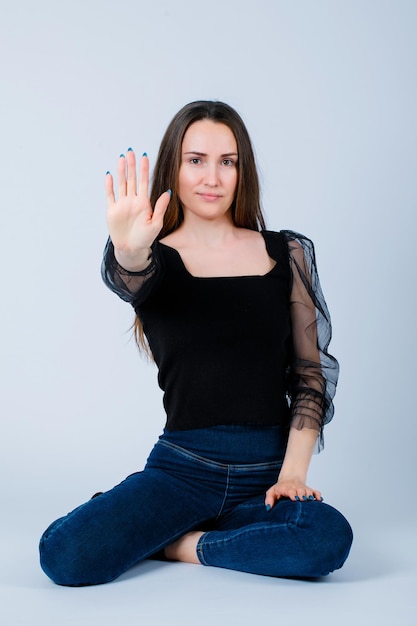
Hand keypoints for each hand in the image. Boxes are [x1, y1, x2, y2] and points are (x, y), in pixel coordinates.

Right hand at [105, 149, 170, 263]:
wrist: (131, 249)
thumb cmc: (145, 238)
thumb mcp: (156, 223)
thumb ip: (160, 207)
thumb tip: (168, 192)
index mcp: (144, 203)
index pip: (144, 182)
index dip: (144, 169)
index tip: (144, 156)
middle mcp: (132, 201)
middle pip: (132, 179)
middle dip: (131, 165)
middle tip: (131, 151)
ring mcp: (122, 204)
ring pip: (121, 184)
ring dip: (121, 171)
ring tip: (121, 158)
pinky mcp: (112, 211)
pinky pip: (110, 195)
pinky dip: (109, 186)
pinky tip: (109, 175)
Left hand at [265, 478, 322, 509]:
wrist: (290, 478)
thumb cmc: (280, 489)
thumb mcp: (272, 492)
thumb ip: (269, 499)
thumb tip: (268, 508)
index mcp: (286, 489)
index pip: (290, 490)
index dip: (292, 494)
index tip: (294, 498)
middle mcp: (296, 488)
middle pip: (300, 490)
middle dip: (302, 495)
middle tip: (303, 499)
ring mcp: (303, 489)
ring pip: (308, 491)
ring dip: (310, 495)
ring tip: (310, 500)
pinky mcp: (309, 490)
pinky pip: (316, 492)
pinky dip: (318, 495)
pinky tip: (319, 500)